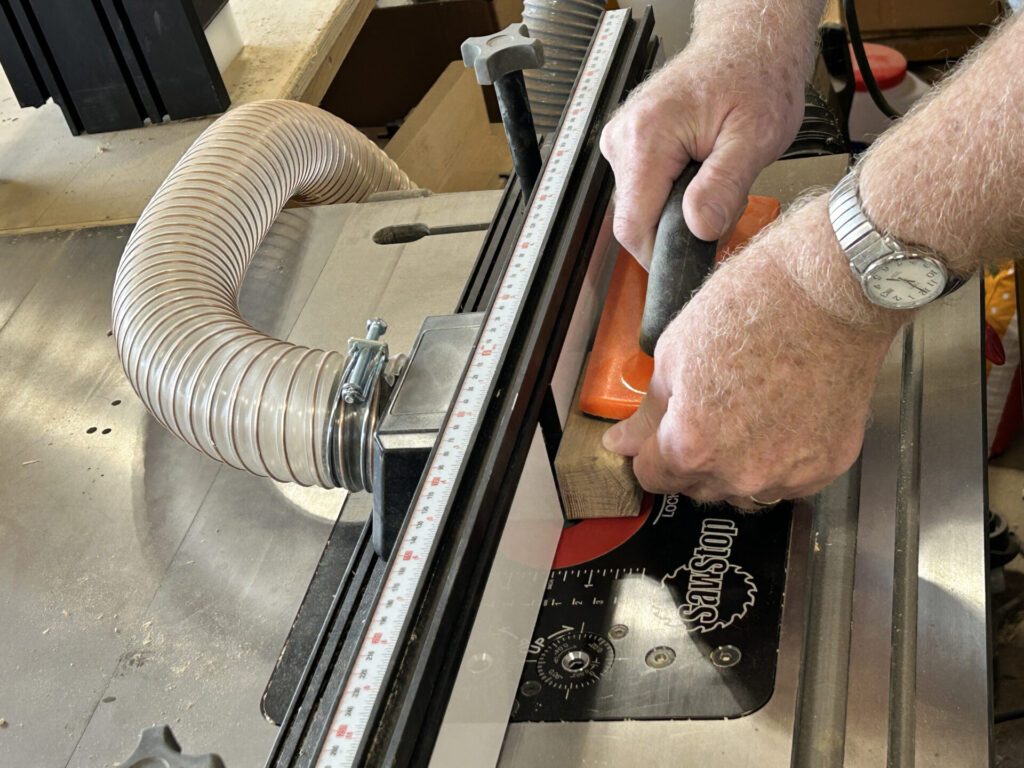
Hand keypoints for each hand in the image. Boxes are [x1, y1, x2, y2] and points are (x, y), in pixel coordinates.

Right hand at [599, 40, 805, 265]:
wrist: (746, 46)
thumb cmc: (755, 79)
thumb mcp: (755, 137)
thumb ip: (725, 186)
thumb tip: (700, 227)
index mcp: (646, 137)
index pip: (633, 227)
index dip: (664, 253)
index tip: (696, 255)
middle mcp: (623, 138)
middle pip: (635, 220)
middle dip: (678, 228)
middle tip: (722, 202)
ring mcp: (621, 141)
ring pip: (639, 208)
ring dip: (676, 210)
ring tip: (713, 179)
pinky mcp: (628, 145)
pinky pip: (642, 190)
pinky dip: (672, 194)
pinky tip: (698, 172)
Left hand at [602, 196, 903, 508]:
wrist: (833, 288)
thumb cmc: (755, 306)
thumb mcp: (675, 351)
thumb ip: (648, 412)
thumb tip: (624, 442)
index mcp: (692, 446)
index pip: (652, 478)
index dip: (648, 453)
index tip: (653, 438)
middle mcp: (741, 473)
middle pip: (698, 488)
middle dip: (690, 458)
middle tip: (703, 412)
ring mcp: (790, 474)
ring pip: (745, 489)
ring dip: (735, 465)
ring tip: (745, 413)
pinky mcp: (829, 464)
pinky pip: (789, 479)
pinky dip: (780, 459)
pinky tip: (780, 418)